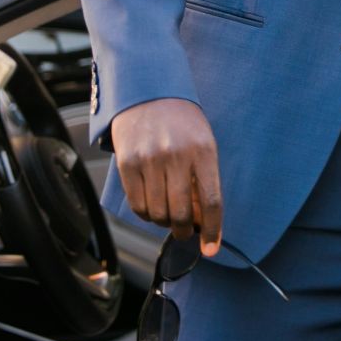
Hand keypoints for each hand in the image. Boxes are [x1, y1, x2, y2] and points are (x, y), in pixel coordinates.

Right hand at [111, 98, 222, 256]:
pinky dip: (146, 215)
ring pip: (158, 213)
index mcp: (203, 151)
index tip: (211, 248)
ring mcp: (149, 160)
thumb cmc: (183, 122)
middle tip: (186, 231)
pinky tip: (152, 207)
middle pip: (181, 213)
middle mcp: (176, 156)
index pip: (211, 201)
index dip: (213, 230)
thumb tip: (202, 221)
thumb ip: (204, 179)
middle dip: (185, 231)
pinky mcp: (127, 163)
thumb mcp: (204, 143)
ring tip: (169, 215)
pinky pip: (137, 205)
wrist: (149, 92)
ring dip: (165, 223)